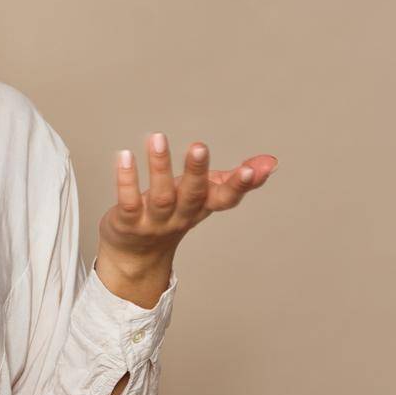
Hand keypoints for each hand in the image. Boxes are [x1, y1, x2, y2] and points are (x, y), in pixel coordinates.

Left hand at [94, 131, 278, 305]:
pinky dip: (126, 180)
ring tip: (158, 138)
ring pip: (161, 196)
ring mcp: (154, 222)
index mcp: (202, 208)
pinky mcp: (128, 223)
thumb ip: (231, 179)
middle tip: (199, 146)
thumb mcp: (204, 198)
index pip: (225, 199)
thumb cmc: (173, 216)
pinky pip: (128, 202)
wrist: (136, 256)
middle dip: (197, 171)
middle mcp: (181, 217)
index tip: (254, 170)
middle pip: (192, 195)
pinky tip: (125, 156)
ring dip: (160, 167)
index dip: (240, 186)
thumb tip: (271, 161)